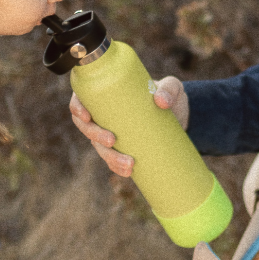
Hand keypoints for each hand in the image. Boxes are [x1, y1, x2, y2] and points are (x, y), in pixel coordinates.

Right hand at [69, 76, 188, 176]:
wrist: (181, 116)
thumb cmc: (169, 95)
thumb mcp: (172, 86)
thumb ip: (169, 89)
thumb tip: (160, 101)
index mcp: (107, 93)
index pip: (81, 98)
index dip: (77, 108)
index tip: (87, 116)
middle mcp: (104, 114)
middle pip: (86, 126)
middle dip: (94, 136)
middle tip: (112, 140)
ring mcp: (111, 132)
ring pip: (99, 147)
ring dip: (109, 157)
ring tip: (129, 164)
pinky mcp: (123, 148)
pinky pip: (113, 160)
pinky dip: (118, 168)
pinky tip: (128, 173)